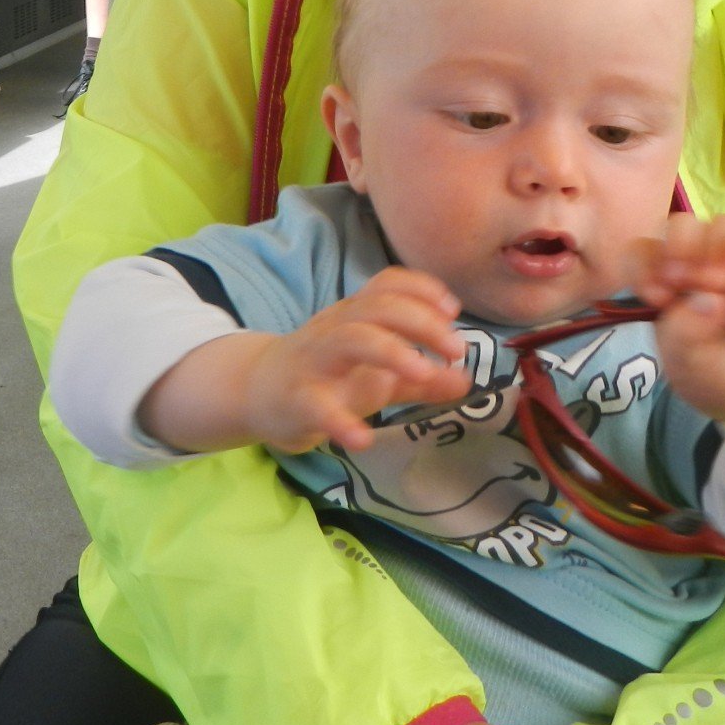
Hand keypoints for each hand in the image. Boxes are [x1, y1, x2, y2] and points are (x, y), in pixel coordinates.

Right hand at [243, 267, 471, 453]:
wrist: (257, 392)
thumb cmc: (327, 377)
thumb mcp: (375, 374)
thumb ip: (420, 379)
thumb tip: (467, 379)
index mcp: (354, 317)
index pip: (385, 285)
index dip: (420, 289)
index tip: (452, 309)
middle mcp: (335, 329)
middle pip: (375, 308)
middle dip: (419, 321)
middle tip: (457, 348)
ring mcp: (314, 361)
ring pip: (349, 339)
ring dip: (391, 351)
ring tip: (424, 372)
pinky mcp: (296, 399)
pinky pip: (316, 405)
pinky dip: (340, 421)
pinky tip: (363, 439)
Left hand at [634, 213, 724, 481]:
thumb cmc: (718, 376)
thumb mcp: (685, 364)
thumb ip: (684, 333)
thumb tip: (708, 297)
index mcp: (667, 282)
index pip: (644, 251)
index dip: (644, 266)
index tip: (656, 298)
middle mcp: (701, 265)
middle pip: (682, 227)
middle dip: (677, 249)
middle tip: (682, 285)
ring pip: (722, 226)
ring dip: (711, 248)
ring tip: (716, 286)